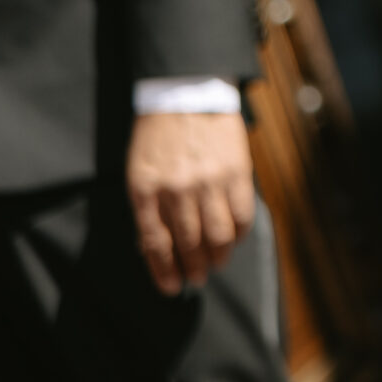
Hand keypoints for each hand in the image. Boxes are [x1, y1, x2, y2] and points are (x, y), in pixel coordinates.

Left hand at [127, 111, 257, 296]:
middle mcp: (177, 190)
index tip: (171, 288)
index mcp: (146, 190)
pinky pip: (242, 215)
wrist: (187, 94)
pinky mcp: (237, 172)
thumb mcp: (138, 171)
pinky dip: (240, 232)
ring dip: (218, 256)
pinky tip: (234, 237)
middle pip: (189, 244)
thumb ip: (146, 208)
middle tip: (197, 278)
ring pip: (218, 235)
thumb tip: (157, 248)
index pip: (156, 244)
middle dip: (194, 268)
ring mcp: (209, 182)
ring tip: (217, 262)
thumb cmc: (158, 137)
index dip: (164, 271)